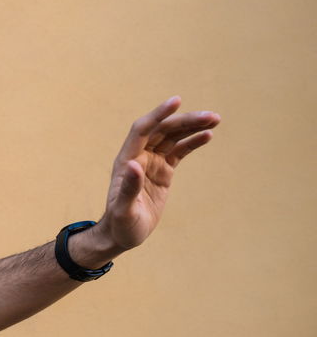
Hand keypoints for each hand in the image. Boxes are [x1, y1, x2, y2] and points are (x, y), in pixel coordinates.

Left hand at [94, 96, 219, 251]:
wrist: (123, 235)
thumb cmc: (121, 224)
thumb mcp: (124, 210)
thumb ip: (128, 188)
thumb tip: (135, 164)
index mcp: (127, 160)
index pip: (143, 130)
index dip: (158, 114)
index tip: (177, 101)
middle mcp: (139, 157)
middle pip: (163, 130)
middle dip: (185, 121)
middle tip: (211, 116)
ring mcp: (152, 162)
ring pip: (173, 137)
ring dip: (192, 127)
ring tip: (215, 119)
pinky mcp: (163, 171)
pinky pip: (179, 151)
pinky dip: (192, 142)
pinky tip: (207, 135)